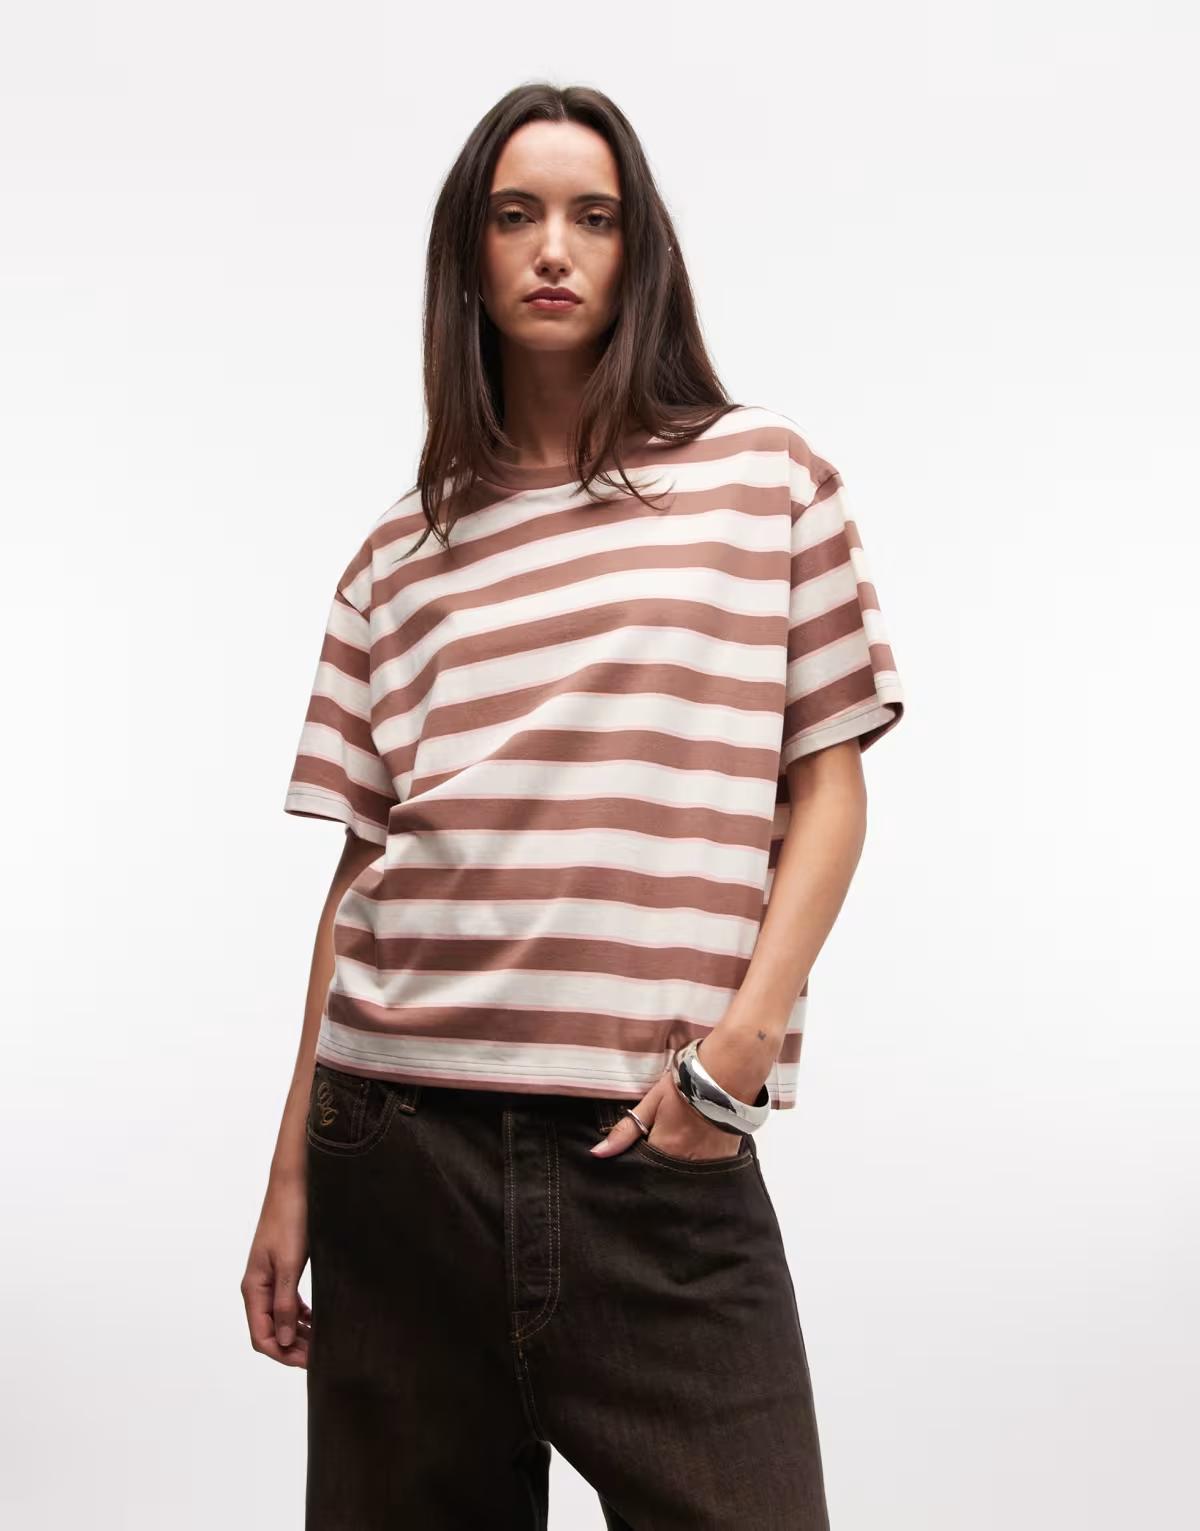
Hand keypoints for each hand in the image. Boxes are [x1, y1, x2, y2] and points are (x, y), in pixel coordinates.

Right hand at [241, 1170, 312, 1367]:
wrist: (294, 1184)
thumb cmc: (291, 1220)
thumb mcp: (290, 1265)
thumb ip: (284, 1304)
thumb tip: (280, 1341)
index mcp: (254, 1288)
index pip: (261, 1337)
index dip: (282, 1354)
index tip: (309, 1362)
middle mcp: (257, 1286)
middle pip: (269, 1331)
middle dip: (291, 1347)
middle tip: (320, 1356)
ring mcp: (268, 1277)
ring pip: (279, 1318)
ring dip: (297, 1333)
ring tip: (321, 1341)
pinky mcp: (281, 1268)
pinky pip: (287, 1302)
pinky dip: (300, 1315)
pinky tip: (316, 1319)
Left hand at [590, 1061, 743, 1162]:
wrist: (728, 1074)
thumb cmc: (685, 1084)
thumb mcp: (652, 1102)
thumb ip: (626, 1131)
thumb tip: (598, 1154)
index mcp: (665, 1148)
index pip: (644, 1168)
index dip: (640, 1161)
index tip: (638, 1153)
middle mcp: (685, 1162)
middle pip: (665, 1174)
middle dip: (659, 1165)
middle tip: (661, 1144)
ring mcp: (707, 1163)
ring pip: (685, 1173)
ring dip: (679, 1164)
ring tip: (680, 1146)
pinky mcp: (725, 1159)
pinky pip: (706, 1170)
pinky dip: (699, 1162)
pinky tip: (698, 1148)